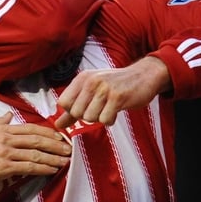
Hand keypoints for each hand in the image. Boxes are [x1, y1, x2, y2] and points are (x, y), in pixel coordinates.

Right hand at [0, 112, 70, 187]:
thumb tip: (9, 115)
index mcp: (1, 129)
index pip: (30, 128)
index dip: (47, 132)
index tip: (59, 136)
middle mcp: (6, 139)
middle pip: (36, 140)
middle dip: (55, 144)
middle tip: (68, 148)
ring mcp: (6, 153)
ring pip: (35, 154)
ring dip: (53, 158)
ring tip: (64, 161)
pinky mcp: (4, 168)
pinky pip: (28, 167)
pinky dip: (42, 168)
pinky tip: (52, 170)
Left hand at [55, 56, 171, 127]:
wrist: (143, 75)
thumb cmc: (115, 85)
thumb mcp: (91, 91)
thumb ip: (72, 108)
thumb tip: (57, 125)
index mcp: (82, 78)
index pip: (63, 103)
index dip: (72, 111)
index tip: (85, 107)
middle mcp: (90, 81)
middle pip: (76, 113)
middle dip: (87, 116)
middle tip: (99, 108)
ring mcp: (104, 89)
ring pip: (90, 118)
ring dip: (100, 118)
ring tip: (108, 108)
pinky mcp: (118, 97)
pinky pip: (105, 120)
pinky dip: (110, 120)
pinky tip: (116, 111)